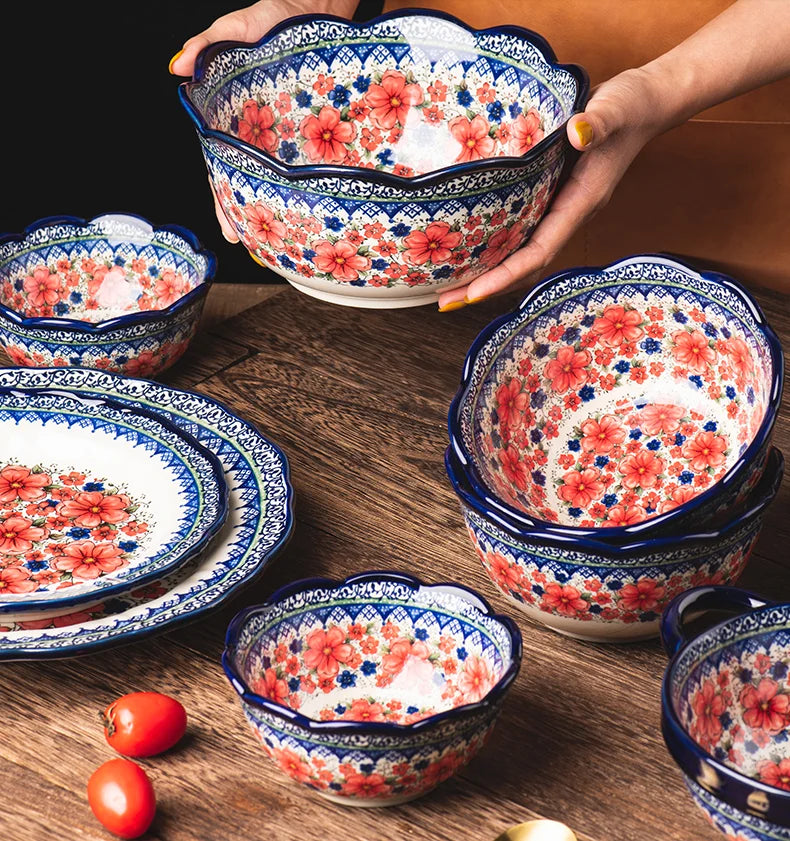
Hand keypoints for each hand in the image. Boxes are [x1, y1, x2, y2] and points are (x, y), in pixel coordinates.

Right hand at [169, 0, 358, 242]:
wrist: (321, 6)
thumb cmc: (279, 16)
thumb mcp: (240, 27)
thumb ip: (208, 44)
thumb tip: (177, 66)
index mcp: (238, 118)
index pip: (224, 166)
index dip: (223, 197)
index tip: (227, 227)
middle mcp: (263, 132)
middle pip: (248, 181)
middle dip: (245, 214)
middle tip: (247, 243)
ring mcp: (290, 133)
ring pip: (277, 178)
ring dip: (274, 209)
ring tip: (274, 241)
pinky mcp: (318, 129)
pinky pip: (312, 163)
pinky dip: (309, 189)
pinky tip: (311, 213)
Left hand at [437, 67, 662, 310]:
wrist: (644, 103)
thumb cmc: (631, 106)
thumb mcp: (616, 109)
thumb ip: (598, 122)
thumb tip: (578, 132)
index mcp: (580, 203)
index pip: (539, 251)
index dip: (506, 275)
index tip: (475, 292)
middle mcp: (566, 213)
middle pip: (524, 263)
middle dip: (487, 285)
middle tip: (445, 302)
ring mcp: (557, 205)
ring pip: (519, 250)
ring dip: (486, 270)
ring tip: (446, 285)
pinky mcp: (548, 193)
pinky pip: (518, 226)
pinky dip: (492, 242)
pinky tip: (466, 244)